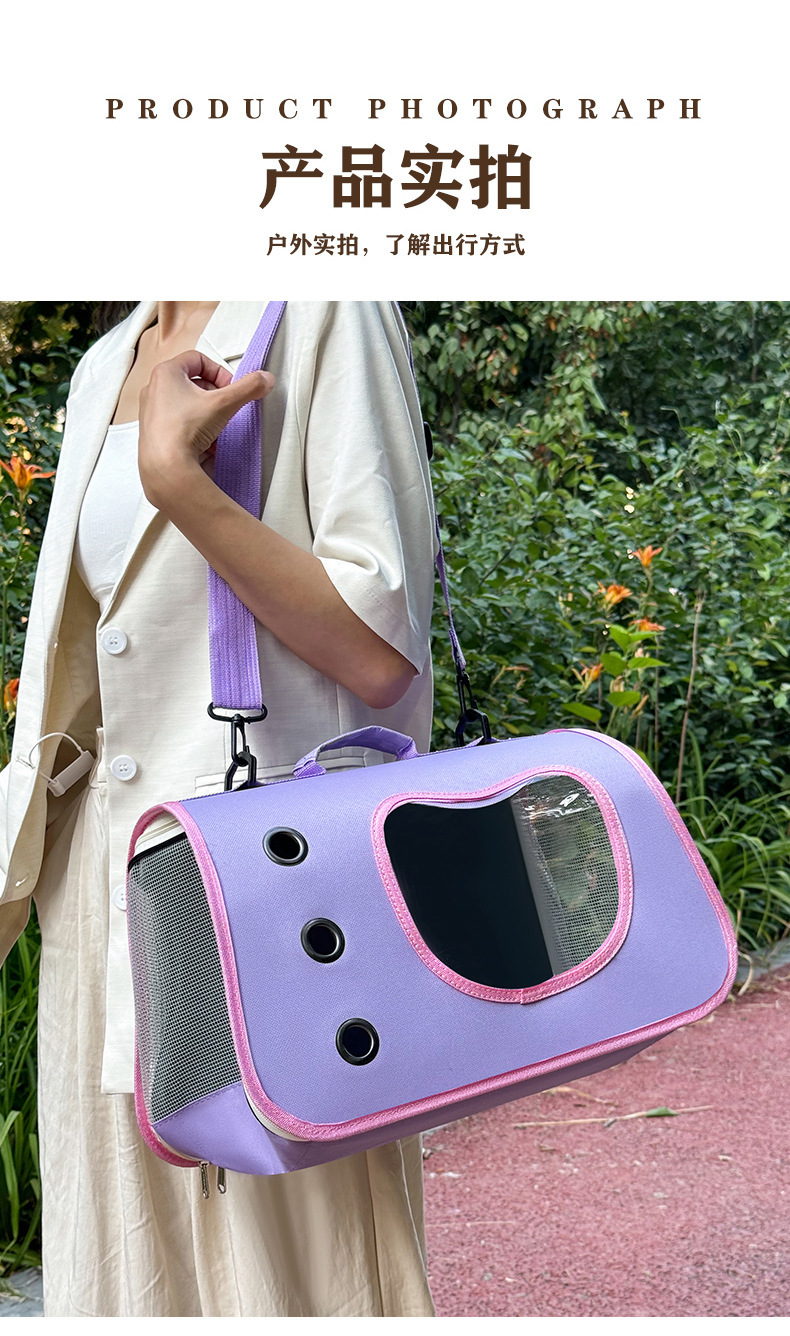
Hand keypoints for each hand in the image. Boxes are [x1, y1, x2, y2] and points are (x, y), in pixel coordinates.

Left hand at [138, 350, 274, 509]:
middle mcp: (154, 388)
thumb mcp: (224, 404)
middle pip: (193, 381)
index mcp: (166, 373)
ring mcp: (151, 411)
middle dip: (214, 394)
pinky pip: (180, 422)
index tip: (229, 387)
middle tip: (225, 406)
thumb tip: (264, 379)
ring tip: (216, 426)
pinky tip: (206, 441)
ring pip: (187, 403)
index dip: (219, 371)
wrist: (166, 466)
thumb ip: (248, 388)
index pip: (198, 359)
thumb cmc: (183, 431)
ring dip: (206, 412)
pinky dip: (195, 428)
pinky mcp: (154, 431)